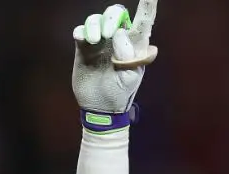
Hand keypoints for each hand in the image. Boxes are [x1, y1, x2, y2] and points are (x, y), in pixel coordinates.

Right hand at [72, 1, 158, 121]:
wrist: (99, 108)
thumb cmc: (119, 94)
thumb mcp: (129, 78)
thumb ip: (129, 56)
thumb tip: (120, 33)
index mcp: (134, 46)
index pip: (143, 21)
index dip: (147, 6)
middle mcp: (117, 40)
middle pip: (116, 13)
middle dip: (112, 16)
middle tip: (108, 33)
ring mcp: (100, 43)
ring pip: (96, 19)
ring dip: (95, 25)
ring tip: (94, 40)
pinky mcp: (84, 48)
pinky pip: (81, 31)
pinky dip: (81, 30)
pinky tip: (81, 38)